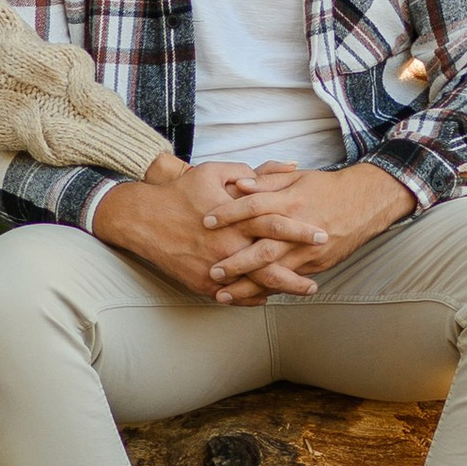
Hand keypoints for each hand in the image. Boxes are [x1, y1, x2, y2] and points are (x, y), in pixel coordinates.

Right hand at [94, 160, 315, 302]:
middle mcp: (228, 246)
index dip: (301, 231)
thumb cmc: (181, 193)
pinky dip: (253, 297)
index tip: (322, 235)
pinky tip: (268, 296)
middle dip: (297, 273)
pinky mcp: (203, 283)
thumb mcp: (214, 172)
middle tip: (318, 279)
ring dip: (280, 289)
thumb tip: (287, 168)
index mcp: (235, 219)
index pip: (276, 225)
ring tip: (302, 290)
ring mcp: (215, 268)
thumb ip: (251, 172)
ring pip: (255, 285)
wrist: (144, 219)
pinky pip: (234, 295)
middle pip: (271, 264)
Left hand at [200, 157, 412, 293]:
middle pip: (262, 249)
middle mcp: (298, 229)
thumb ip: (266, 181)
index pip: (254, 207)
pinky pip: (289, 281)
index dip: (229, 214)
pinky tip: (250, 299)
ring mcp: (308, 251)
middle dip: (236, 264)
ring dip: (248, 287)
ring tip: (223, 295)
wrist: (365, 203)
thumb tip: (238, 184)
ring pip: (274, 273)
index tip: (206, 221)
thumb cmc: (326, 188)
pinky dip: (268, 291)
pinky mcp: (316, 265)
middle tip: (212, 272)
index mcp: (291, 202)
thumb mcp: (296, 178)